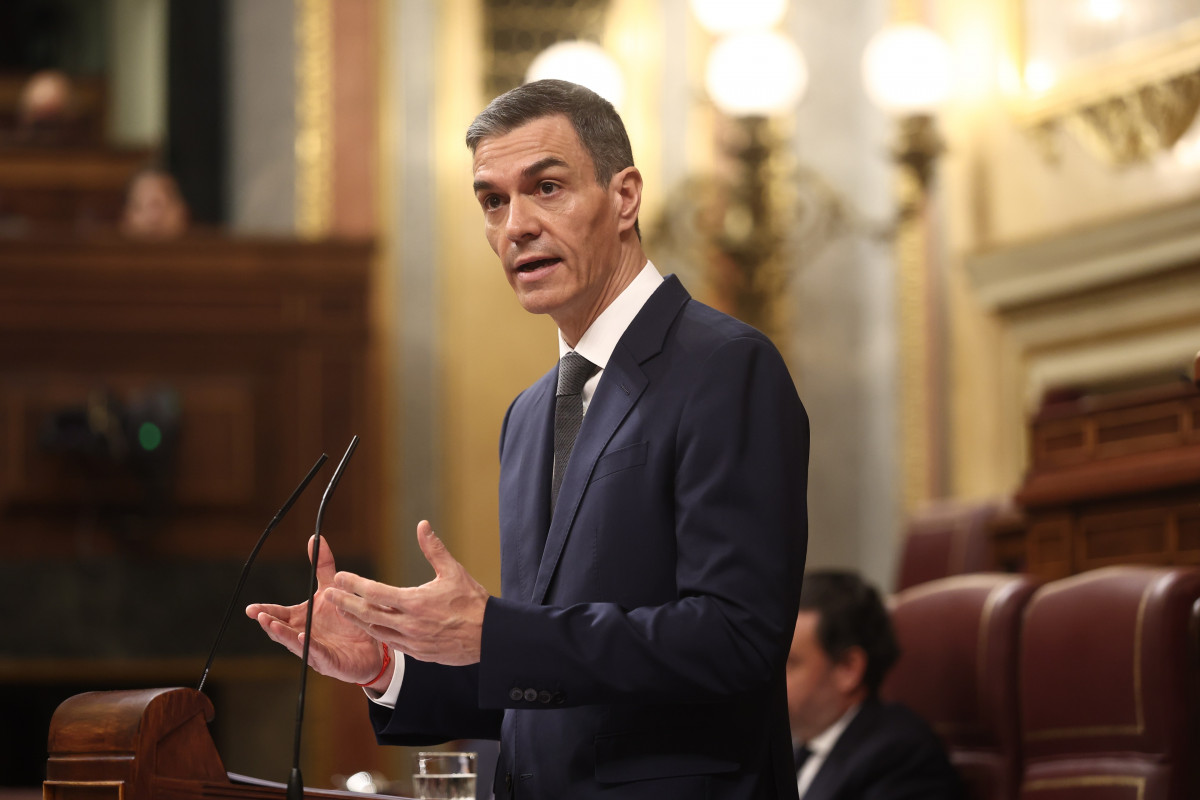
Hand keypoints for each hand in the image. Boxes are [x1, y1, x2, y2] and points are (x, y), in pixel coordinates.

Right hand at [245, 535, 386, 685]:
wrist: (372, 643)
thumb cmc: (347, 619)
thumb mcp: (333, 588)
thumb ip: (324, 566)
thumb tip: (315, 538)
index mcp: (302, 619)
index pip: (279, 615)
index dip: (265, 612)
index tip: (250, 609)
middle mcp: (304, 635)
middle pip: (282, 630)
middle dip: (269, 623)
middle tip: (259, 615)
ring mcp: (314, 650)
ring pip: (295, 644)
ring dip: (283, 635)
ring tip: (272, 626)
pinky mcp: (329, 661)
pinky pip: (317, 654)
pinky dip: (308, 647)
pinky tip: (302, 637)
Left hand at [328, 520, 489, 665]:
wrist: (489, 637)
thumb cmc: (473, 602)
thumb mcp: (454, 571)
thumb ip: (434, 549)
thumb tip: (422, 525)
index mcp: (416, 603)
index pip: (376, 592)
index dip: (355, 584)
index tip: (339, 577)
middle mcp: (410, 624)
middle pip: (369, 614)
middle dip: (346, 604)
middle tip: (329, 595)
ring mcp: (412, 642)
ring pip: (376, 631)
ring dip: (357, 620)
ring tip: (342, 610)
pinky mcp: (418, 653)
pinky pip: (391, 643)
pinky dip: (376, 633)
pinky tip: (369, 626)